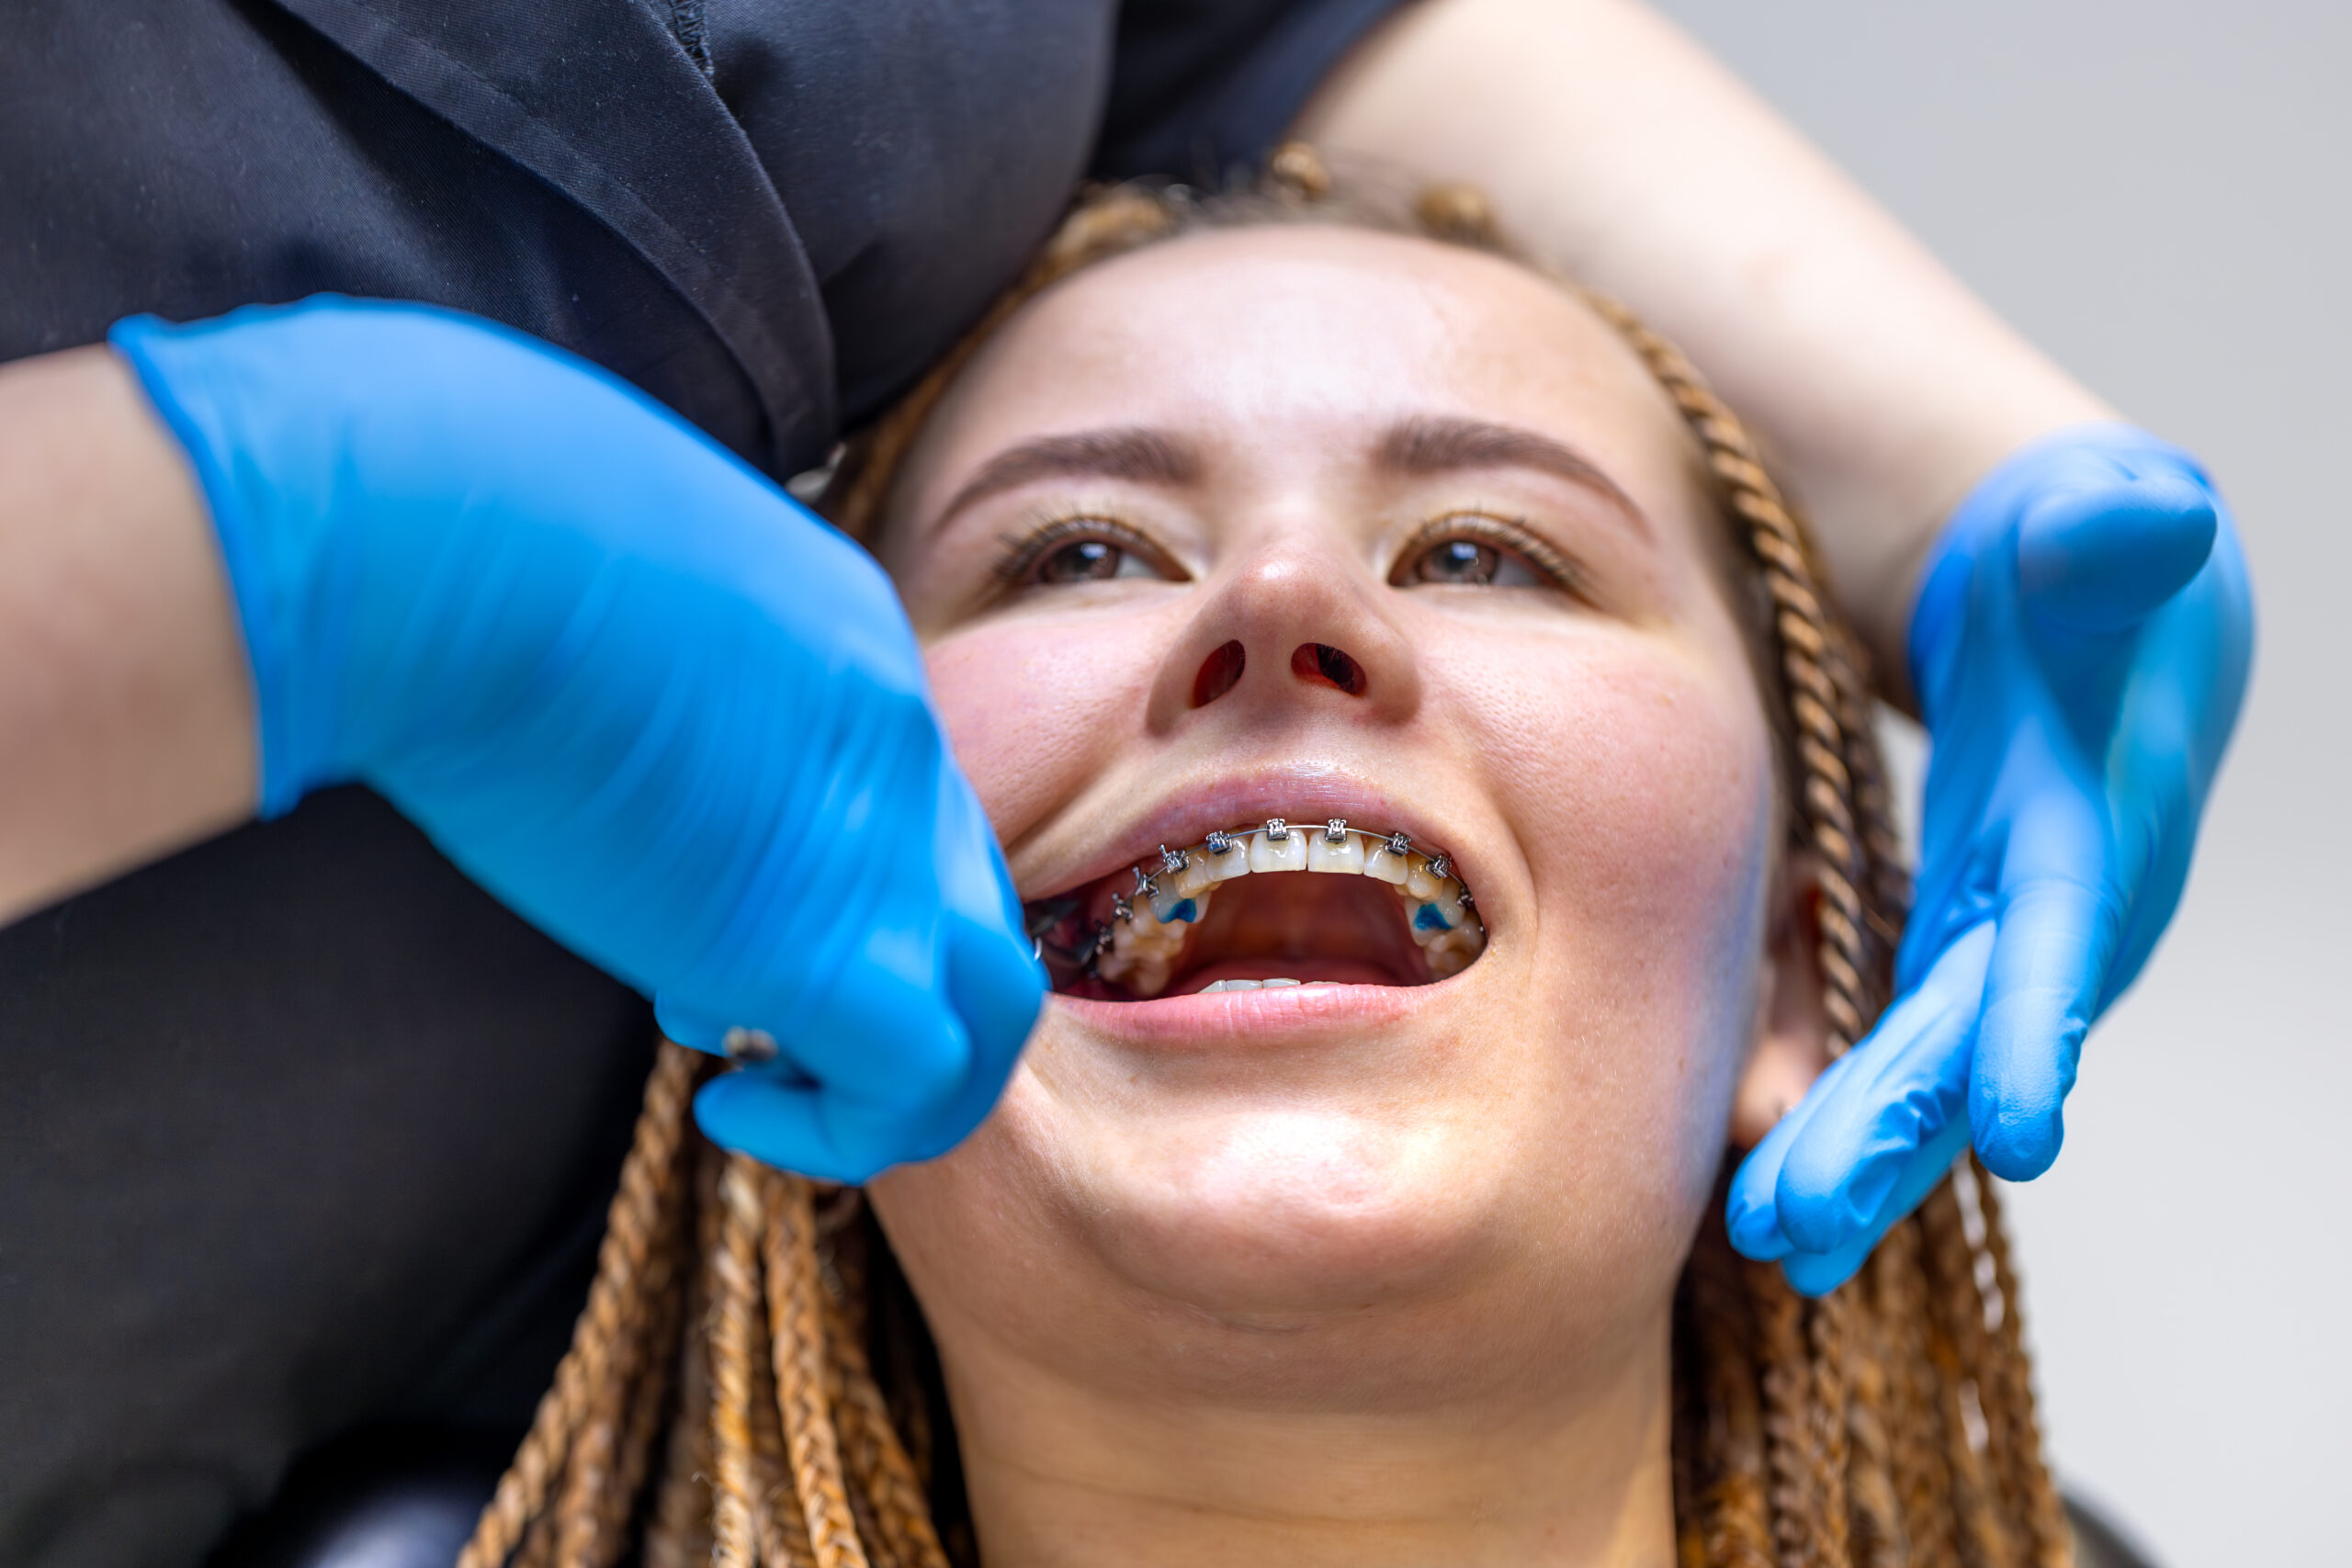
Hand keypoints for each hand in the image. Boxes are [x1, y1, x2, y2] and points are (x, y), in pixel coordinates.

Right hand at [110, 297, 1042, 1181]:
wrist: (428, 532)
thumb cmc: (451, 522)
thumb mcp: (594, 583)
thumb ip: (650, 688)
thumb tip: (625, 797)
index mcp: (849, 644)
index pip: (904, 809)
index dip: (840, 897)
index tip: (716, 948)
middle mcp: (897, 739)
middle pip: (975, 905)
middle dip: (894, 996)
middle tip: (771, 1042)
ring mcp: (876, 837)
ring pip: (994, 1004)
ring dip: (899, 1077)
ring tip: (773, 1095)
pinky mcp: (817, 936)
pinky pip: (915, 1078)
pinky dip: (848, 1127)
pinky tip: (734, 1108)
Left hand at [1729, 424, 2253, 1292]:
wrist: (2073, 599)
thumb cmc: (2071, 556)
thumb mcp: (2088, 526)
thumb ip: (2109, 533)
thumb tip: (2150, 518)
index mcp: (2095, 816)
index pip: (2065, 928)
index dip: (2041, 1020)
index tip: (2020, 1129)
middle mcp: (2057, 905)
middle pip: (1974, 1033)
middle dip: (1895, 1131)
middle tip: (1798, 1224)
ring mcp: (1998, 937)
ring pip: (1928, 1067)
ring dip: (1855, 1157)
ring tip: (1770, 1243)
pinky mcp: (1946, 946)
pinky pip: (1892, 1049)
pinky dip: (1837, 1119)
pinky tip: (1764, 1199)